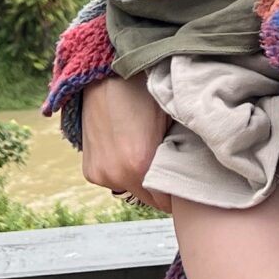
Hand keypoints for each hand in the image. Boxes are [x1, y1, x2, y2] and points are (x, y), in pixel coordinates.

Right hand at [80, 74, 169, 209]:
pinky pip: (114, 181)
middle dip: (159, 186)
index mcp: (139, 165)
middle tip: (166, 165)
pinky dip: (122, 173)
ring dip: (140, 180)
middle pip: (148, 198)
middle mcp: (116, 175)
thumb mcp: (169, 120)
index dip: (176, 189)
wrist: (103, 77)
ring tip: (145, 154)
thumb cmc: (142, 93)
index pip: (167, 200)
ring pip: (131, 190)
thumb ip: (177, 153)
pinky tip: (127, 151)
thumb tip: (189, 171)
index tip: (182, 177)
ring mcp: (100, 174)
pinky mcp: (89, 171)